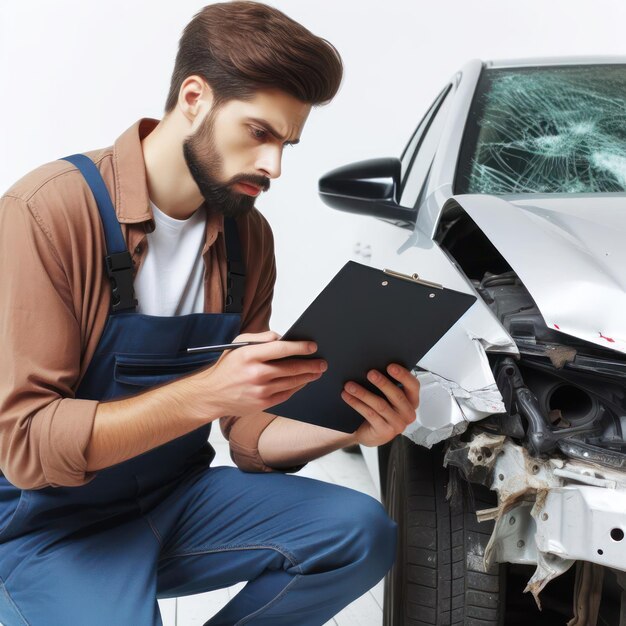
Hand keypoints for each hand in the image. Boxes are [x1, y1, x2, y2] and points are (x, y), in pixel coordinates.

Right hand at [180, 330, 326, 420]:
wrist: (211, 394)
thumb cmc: (227, 368)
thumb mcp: (239, 344)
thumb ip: (262, 338)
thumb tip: (283, 338)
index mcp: (250, 355)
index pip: (282, 348)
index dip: (301, 347)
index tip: (312, 346)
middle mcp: (256, 373)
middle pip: (291, 367)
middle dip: (311, 364)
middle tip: (322, 362)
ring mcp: (260, 391)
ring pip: (292, 382)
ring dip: (308, 376)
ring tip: (317, 371)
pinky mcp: (263, 404)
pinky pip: (286, 394)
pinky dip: (297, 387)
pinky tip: (303, 382)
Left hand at [341, 364, 419, 446]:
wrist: (368, 432)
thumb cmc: (379, 409)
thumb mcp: (386, 395)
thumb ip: (386, 383)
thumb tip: (373, 367)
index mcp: (412, 400)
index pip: (413, 385)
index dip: (403, 375)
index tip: (390, 366)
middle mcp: (408, 413)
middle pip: (397, 395)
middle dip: (382, 383)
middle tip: (370, 373)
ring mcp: (398, 425)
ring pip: (380, 405)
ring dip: (363, 393)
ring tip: (349, 385)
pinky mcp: (385, 432)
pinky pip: (370, 414)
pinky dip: (357, 403)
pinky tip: (347, 396)